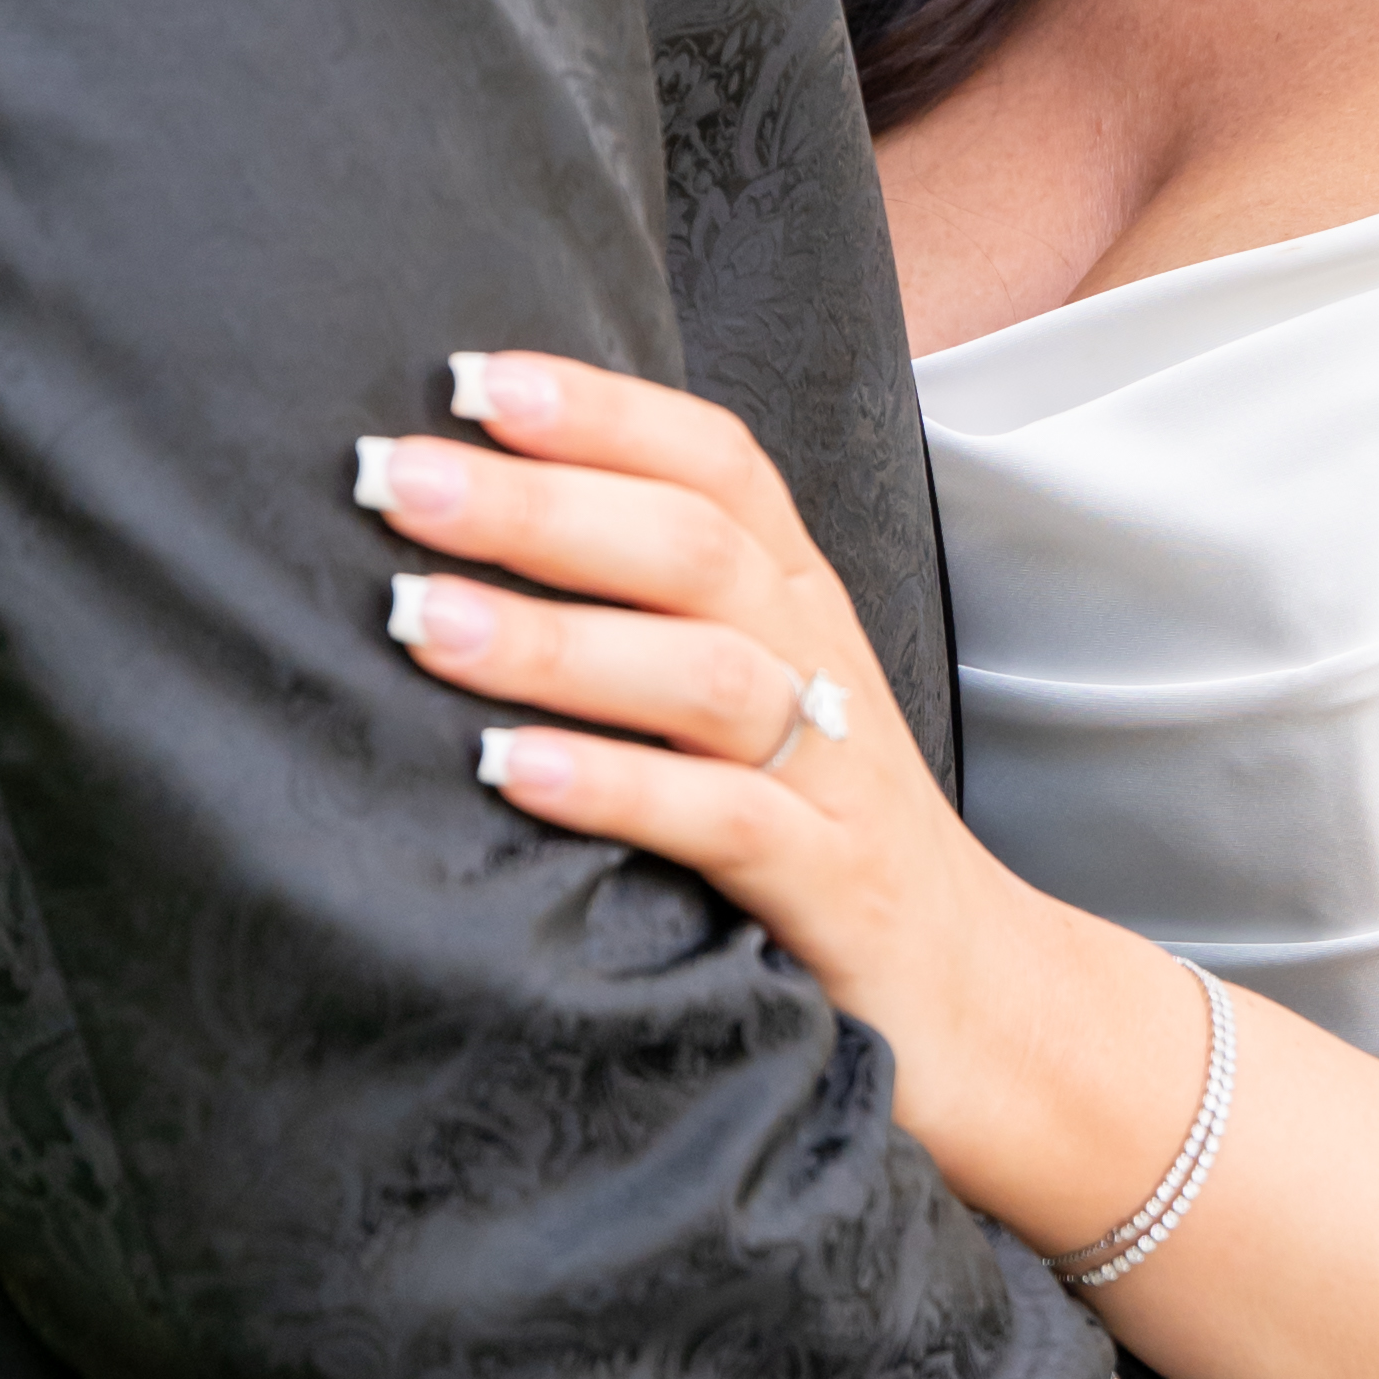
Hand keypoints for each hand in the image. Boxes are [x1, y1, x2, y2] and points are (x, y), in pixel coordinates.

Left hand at [359, 350, 1202, 1255]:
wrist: (987, 1003)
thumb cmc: (824, 836)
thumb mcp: (753, 701)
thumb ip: (652, 614)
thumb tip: (474, 528)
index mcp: (799, 603)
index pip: (717, 464)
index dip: (603, 409)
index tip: (467, 376)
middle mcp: (823, 668)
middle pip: (693, 548)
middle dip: (538, 504)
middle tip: (391, 479)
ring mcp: (838, 780)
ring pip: (706, 675)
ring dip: (554, 640)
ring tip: (415, 618)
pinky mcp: (836, 893)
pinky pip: (729, 824)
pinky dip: (617, 788)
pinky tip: (509, 771)